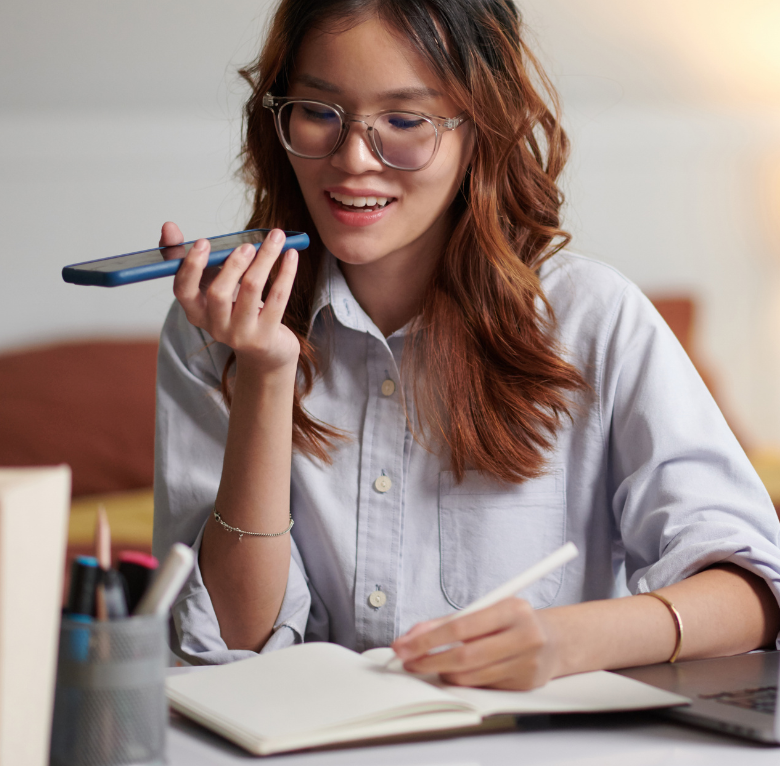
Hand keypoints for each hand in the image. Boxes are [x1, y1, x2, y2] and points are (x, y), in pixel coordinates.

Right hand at [159, 222, 300, 373]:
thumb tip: (168, 227)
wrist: (265, 351)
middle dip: (233, 265)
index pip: (183, 290)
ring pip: (251, 291)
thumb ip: (194, 258)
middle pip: (218, 294)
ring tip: (275, 238)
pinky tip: (291, 255)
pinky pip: (277, 299)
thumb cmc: (236, 309)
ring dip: (264, 260)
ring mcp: (241, 334)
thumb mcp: (212, 284)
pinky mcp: (266, 336)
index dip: (191, 266)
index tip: (202, 241)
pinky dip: (285, 273)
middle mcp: (215, 326)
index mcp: (196, 312)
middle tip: (247, 245)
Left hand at [390, 597, 560, 690]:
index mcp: (512, 609)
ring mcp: (526, 663)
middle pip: (464, 656)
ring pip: (470, 676)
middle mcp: (523, 636)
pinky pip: (482, 685)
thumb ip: (449, 620)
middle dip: (428, 660)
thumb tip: (413, 636)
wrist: (554, 640)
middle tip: (407, 660)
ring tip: (428, 664)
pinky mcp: (524, 684)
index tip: (404, 645)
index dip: (428, 639)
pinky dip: (462, 680)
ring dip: (442, 672)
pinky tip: (454, 671)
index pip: (461, 626)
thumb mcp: (486, 609)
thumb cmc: (512, 621)